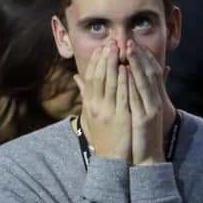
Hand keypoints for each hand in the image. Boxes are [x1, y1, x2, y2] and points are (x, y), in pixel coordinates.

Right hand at [74, 39, 131, 161]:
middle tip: (109, 42)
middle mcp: (96, 107)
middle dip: (104, 58)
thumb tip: (76, 77)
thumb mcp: (90, 115)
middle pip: (98, 77)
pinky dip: (122, 81)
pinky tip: (125, 69)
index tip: (101, 47)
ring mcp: (108, 112)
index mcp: (89, 105)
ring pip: (109, 84)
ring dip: (113, 64)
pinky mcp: (121, 117)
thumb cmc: (103, 136)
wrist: (112, 160)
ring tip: (117, 49)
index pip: (90, 78)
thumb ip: (85, 95)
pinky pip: (121, 96)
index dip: (95, 61)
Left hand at [127, 40, 166, 164]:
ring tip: (128, 49)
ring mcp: (151, 108)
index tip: (132, 42)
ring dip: (136, 64)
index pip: (150, 72)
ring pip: (145, 81)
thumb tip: (129, 80)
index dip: (142, 56)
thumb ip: (135, 96)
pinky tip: (126, 72)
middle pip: (149, 72)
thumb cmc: (141, 135)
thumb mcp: (139, 112)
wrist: (147, 159)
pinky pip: (138, 97)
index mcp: (153, 98)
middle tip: (129, 40)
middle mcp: (155, 100)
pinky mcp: (146, 118)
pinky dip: (132, 83)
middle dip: (139, 55)